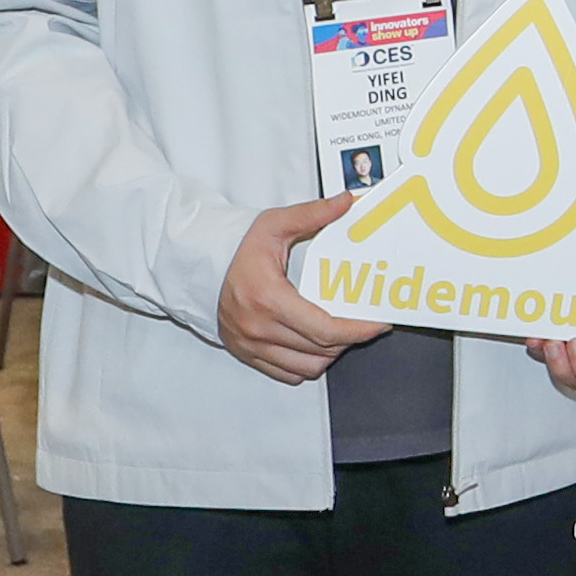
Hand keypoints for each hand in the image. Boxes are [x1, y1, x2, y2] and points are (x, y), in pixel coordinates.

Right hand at [214, 195, 377, 384]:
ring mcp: (250, 345)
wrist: (198, 263)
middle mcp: (258, 328)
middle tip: (364, 323)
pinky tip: (315, 345)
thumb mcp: (275, 224)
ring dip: (329, 354)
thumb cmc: (235, 246)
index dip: (358, 331)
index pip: (325, 330)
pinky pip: (287, 374)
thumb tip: (347, 202)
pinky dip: (307, 364)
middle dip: (349, 339)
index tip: (378, 324)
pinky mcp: (246, 353)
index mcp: (268, 298)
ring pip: (307, 367)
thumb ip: (313, 214)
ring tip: (340, 334)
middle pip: (321, 350)